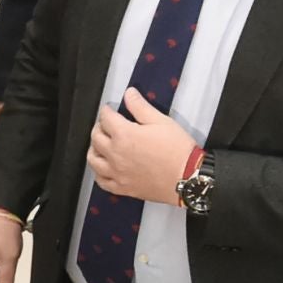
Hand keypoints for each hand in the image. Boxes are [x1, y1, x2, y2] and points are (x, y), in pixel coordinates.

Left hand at [88, 88, 194, 206]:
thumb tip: (128, 94)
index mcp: (124, 135)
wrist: (189, 178)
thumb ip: (141, 106)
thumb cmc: (178, 150)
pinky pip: (101, 181)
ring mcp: (117, 173)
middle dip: (99, 127)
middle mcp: (115, 154)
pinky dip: (99, 173)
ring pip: (93, 159)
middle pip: (96, 137)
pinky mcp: (122, 188)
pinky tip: (104, 168)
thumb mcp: (162, 121)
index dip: (107, 110)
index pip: (105, 118)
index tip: (110, 109)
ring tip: (102, 144)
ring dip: (94, 149)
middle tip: (107, 124)